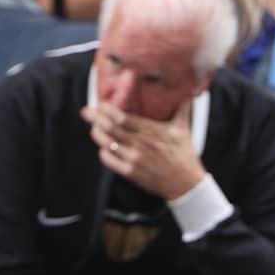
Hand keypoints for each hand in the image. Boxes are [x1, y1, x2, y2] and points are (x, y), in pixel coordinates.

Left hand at [82, 99, 203, 200]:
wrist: (186, 183)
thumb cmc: (184, 154)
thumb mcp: (183, 128)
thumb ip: (182, 108)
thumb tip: (189, 91)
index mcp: (151, 131)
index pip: (123, 117)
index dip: (108, 110)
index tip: (101, 103)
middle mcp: (140, 144)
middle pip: (111, 128)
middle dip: (96, 118)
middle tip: (86, 111)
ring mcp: (134, 159)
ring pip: (108, 144)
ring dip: (98, 135)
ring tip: (94, 128)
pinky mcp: (132, 173)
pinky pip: (110, 162)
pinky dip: (104, 153)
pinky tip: (103, 149)